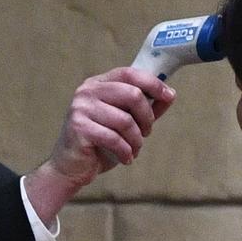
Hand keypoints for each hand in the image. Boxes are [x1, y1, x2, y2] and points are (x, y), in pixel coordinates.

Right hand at [24, 67, 175, 221]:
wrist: (71, 167)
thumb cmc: (99, 143)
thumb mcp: (126, 122)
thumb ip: (146, 107)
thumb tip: (170, 94)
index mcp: (98, 84)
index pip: (129, 73)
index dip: (153, 83)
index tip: (169, 95)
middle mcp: (87, 91)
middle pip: (132, 94)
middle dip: (147, 117)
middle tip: (146, 132)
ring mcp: (81, 108)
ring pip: (125, 120)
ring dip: (137, 139)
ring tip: (134, 149)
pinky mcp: (79, 128)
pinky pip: (114, 138)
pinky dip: (126, 152)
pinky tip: (126, 158)